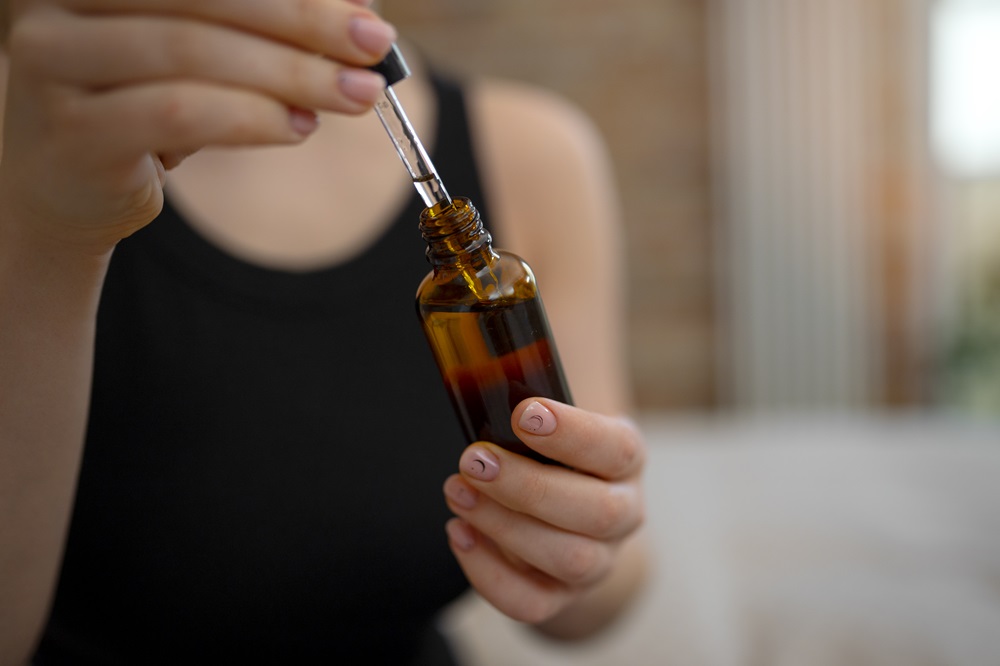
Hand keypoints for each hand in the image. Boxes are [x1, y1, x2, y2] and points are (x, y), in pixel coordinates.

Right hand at [0, 0, 394, 251]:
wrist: (68, 187)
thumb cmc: (144, 102)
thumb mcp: (204, 48)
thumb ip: (262, 22)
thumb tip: (357, 5)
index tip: (366, 11)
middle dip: (304, 24)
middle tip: (375, 50)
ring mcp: (49, 58)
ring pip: (191, 51)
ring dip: (291, 73)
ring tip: (353, 95)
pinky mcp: (70, 128)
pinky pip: (179, 111)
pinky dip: (252, 118)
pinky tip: (299, 128)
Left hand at [443, 398, 645, 624]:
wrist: (560, 506)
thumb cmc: (545, 451)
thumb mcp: (548, 420)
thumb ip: (523, 400)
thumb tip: (470, 363)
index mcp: (625, 460)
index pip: (616, 450)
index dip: (574, 434)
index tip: (523, 413)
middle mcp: (624, 513)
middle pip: (596, 512)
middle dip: (527, 487)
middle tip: (474, 460)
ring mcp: (597, 562)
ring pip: (569, 559)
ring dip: (504, 525)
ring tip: (457, 491)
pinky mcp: (560, 597)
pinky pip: (531, 603)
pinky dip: (488, 572)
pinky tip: (458, 531)